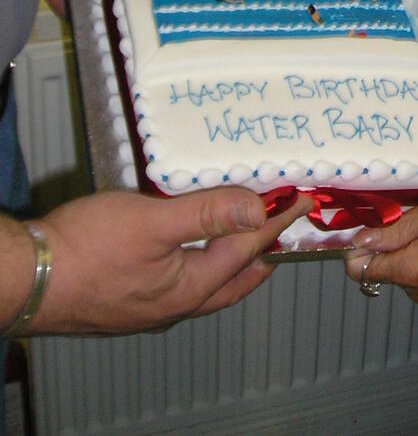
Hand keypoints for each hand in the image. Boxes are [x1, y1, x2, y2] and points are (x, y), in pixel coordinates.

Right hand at [25, 187, 312, 334]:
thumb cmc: (84, 250)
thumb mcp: (153, 221)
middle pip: (233, 279)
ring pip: (206, 284)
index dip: (275, 220)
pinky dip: (200, 263)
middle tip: (282, 231)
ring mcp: (149, 307)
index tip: (299, 201)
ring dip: (231, 260)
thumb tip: (257, 209)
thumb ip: (206, 213)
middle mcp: (174, 306)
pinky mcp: (127, 300)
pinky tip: (189, 250)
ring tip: (244, 239)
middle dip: (262, 254)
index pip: (247, 248)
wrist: (26, 278)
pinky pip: (179, 283)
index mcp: (189, 289)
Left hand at [343, 189, 417, 303]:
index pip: (359, 269)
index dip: (356, 245)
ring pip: (399, 265)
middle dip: (383, 241)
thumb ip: (396, 228)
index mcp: (409, 270)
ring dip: (404, 244)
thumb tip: (362, 240)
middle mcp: (416, 288)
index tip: (365, 222)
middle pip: (379, 266)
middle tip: (404, 212)